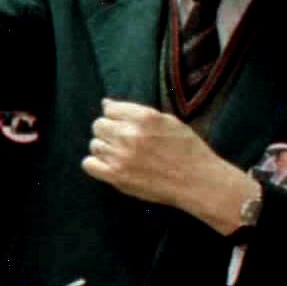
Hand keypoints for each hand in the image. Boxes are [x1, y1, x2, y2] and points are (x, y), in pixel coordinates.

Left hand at [83, 99, 257, 233]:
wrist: (198, 182)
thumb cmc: (187, 150)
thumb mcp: (169, 122)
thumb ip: (136, 112)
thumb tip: (106, 103)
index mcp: (144, 117)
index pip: (109, 108)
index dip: (115, 117)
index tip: (124, 125)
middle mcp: (130, 134)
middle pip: (98, 125)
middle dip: (108, 132)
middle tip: (123, 142)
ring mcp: (121, 156)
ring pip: (94, 145)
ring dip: (105, 149)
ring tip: (123, 156)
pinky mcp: (116, 176)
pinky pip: (88, 164)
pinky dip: (95, 164)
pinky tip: (110, 166)